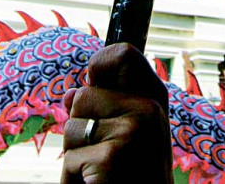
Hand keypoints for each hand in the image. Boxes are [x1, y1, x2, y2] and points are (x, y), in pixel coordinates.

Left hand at [61, 42, 170, 183]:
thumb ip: (105, 107)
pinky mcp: (111, 157)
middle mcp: (149, 109)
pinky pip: (70, 158)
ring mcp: (132, 132)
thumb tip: (69, 94)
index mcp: (155, 98)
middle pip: (82, 96)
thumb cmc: (134, 174)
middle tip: (105, 152)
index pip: (123, 54)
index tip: (94, 82)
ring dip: (77, 154)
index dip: (99, 65)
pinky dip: (75, 177)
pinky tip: (99, 183)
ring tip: (102, 171)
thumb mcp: (129, 133)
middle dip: (80, 126)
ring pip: (71, 128)